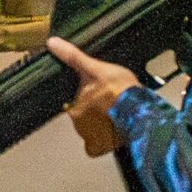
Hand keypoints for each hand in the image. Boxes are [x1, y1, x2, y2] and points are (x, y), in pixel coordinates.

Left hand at [47, 36, 137, 156]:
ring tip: (117, 114)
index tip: (101, 96)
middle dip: (96, 112)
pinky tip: (114, 130)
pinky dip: (104, 141)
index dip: (88, 99)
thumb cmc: (118, 88)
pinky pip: (98, 147)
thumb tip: (52, 43)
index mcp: (73, 107)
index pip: (76, 104)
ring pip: (92, 131)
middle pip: (85, 118)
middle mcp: (78, 126)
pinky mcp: (103, 148)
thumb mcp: (94, 67)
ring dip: (102, 125)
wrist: (140, 109)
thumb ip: (72, 57)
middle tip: (111, 103)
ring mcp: (91, 138)